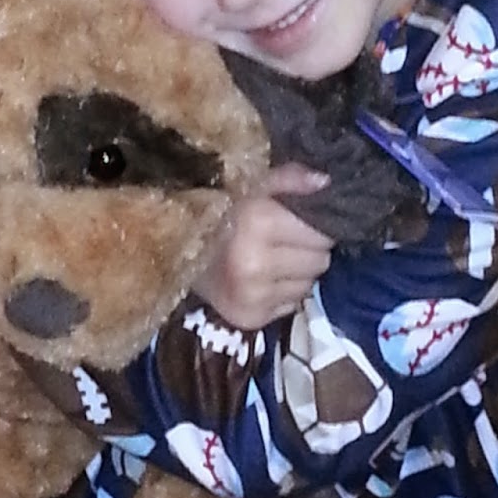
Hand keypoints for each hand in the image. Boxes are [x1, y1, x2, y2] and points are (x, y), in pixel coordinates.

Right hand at [192, 163, 332, 329]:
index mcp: (259, 222)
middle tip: (283, 241)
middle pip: (320, 261)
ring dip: (296, 274)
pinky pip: (291, 305)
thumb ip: (291, 179)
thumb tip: (327, 184)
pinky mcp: (249, 318)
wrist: (170, 251)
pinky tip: (260, 281)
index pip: (321, 234)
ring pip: (308, 285)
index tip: (295, 222)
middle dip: (308, 250)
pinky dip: (282, 294)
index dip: (313, 226)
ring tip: (270, 261)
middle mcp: (256, 264)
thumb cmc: (218, 212)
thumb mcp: (252, 185)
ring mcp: (252, 296)